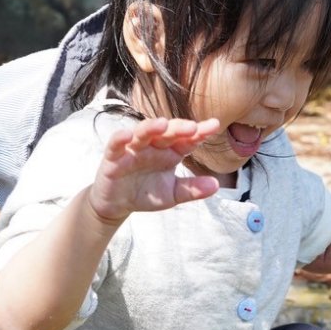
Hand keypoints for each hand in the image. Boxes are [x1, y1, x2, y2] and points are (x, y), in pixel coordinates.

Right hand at [87, 116, 220, 224]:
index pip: (187, 139)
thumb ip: (193, 189)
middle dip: (179, 128)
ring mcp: (133, 150)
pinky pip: (116, 145)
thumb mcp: (173, 194)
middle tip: (192, 127)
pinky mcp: (113, 158)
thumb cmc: (146, 194)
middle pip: (167, 132)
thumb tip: (216, 185)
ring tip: (162, 124)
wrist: (118, 205)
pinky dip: (120, 139)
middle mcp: (153, 146)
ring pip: (142, 133)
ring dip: (151, 127)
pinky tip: (127, 135)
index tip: (214, 125)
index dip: (200, 132)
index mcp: (170, 152)